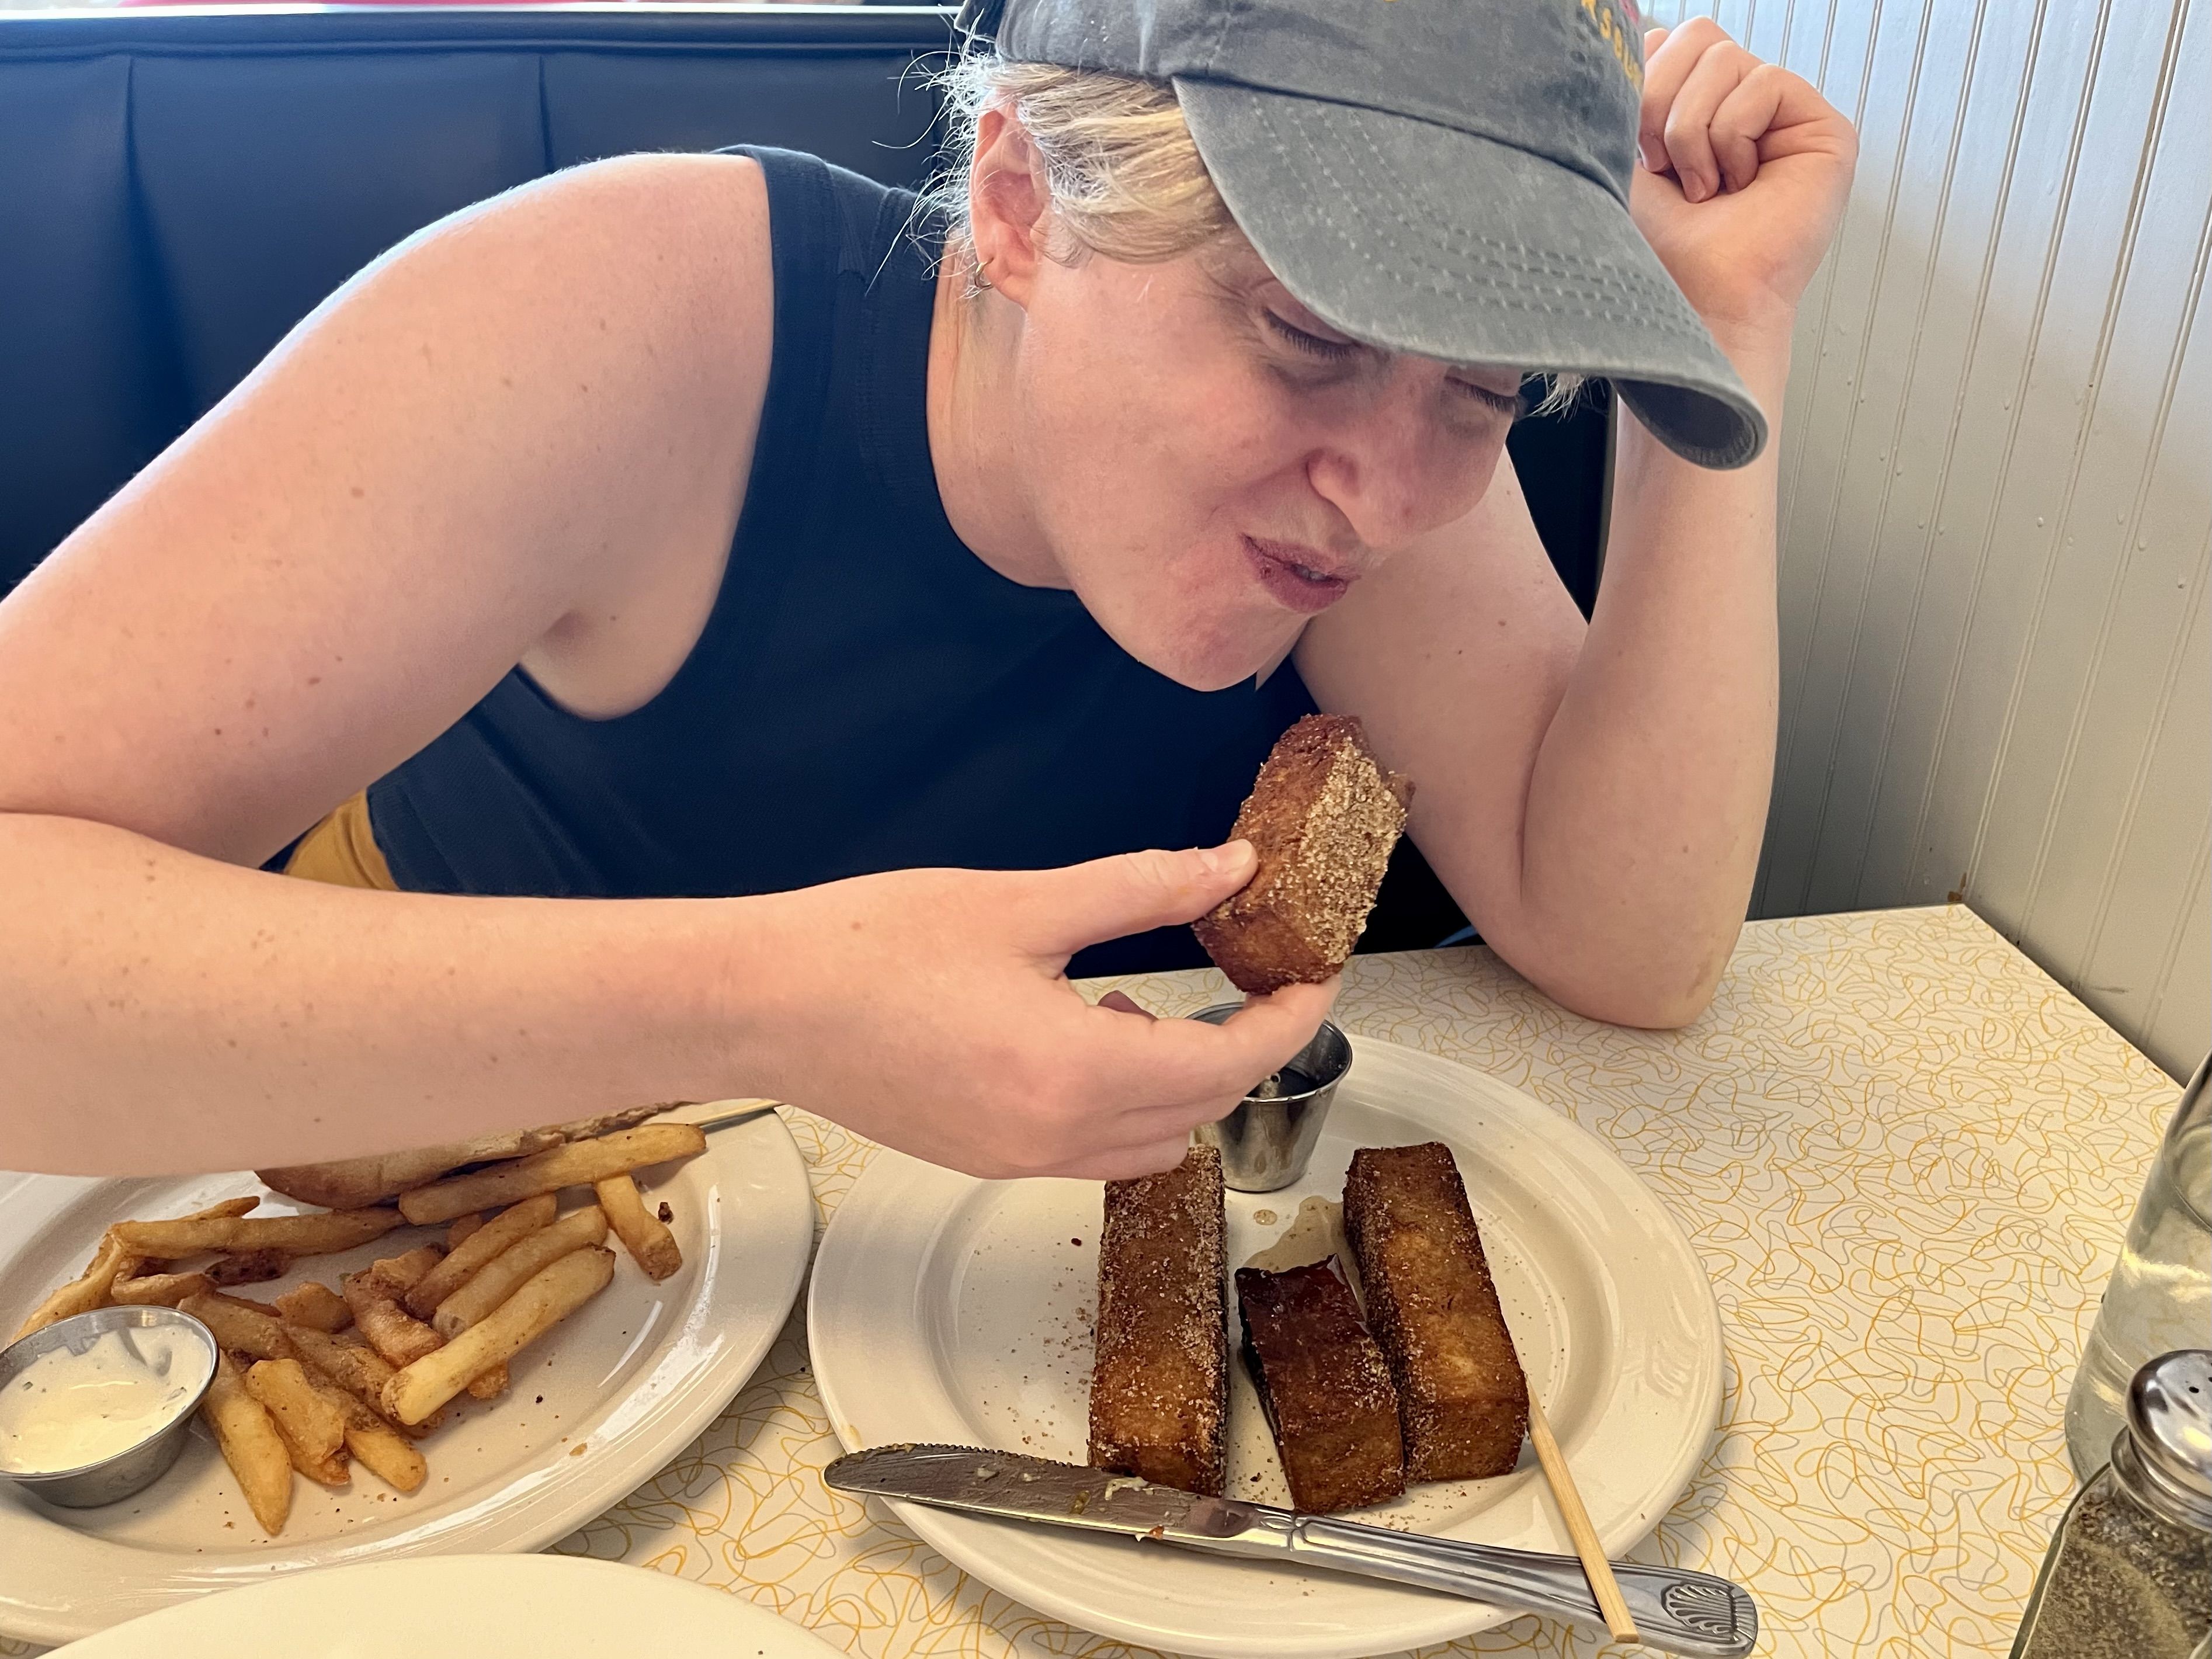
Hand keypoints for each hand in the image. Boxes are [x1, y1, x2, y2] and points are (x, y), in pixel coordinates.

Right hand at [740, 843, 1337, 1179]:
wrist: (759, 1003)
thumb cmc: (870, 944)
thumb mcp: (1022, 903)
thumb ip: (1142, 890)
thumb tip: (1232, 870)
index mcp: (1073, 1071)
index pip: (1227, 1063)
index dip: (1287, 1020)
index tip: (1316, 975)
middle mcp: (1053, 1136)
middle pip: (1199, 1109)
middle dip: (1243, 1049)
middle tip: (1255, 980)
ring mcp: (1016, 1160)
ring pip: (1149, 1143)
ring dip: (1179, 1084)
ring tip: (1146, 1005)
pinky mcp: (982, 1159)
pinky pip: (1090, 1150)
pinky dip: (1120, 1103)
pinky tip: (1081, 1032)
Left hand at [1632, 20, 1856, 342]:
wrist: (1693, 301)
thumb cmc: (1659, 247)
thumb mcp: (1624, 156)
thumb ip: (1635, 89)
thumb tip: (1648, 30)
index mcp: (1698, 109)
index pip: (1668, 42)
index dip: (1642, 86)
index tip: (1636, 154)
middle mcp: (1743, 107)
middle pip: (1698, 36)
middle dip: (1662, 103)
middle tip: (1666, 169)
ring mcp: (1785, 116)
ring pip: (1724, 58)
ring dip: (1693, 131)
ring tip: (1703, 189)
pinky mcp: (1823, 128)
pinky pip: (1763, 83)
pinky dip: (1731, 138)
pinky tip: (1736, 186)